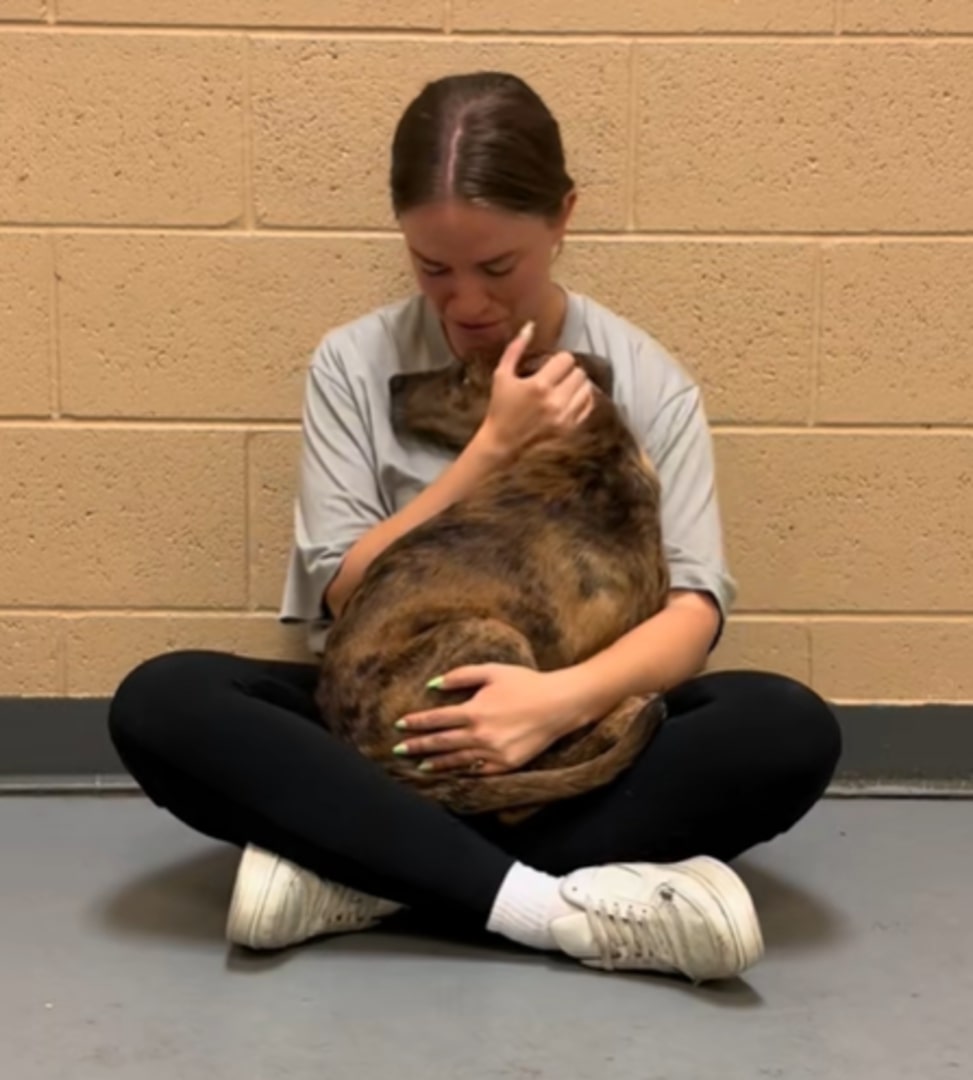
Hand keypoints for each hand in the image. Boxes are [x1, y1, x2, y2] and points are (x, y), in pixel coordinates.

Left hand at [392, 663, 588, 774]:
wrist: (559, 704)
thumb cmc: (526, 683)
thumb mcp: (492, 671)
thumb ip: (461, 676)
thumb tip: (433, 684)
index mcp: (475, 711)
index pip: (436, 719)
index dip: (416, 723)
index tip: (399, 725)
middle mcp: (481, 735)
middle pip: (441, 743)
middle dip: (417, 746)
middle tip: (399, 749)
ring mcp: (494, 753)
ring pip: (457, 761)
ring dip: (435, 763)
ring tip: (419, 765)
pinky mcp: (507, 765)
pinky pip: (478, 771)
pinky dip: (461, 772)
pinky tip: (451, 771)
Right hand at [478, 322, 594, 458]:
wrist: (502, 443)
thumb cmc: (499, 408)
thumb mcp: (502, 375)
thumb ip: (515, 348)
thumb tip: (530, 326)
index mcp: (538, 385)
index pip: (566, 359)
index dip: (559, 360)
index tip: (550, 366)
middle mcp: (554, 401)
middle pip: (579, 373)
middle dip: (569, 371)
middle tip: (558, 377)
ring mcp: (564, 417)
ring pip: (587, 389)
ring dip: (577, 385)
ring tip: (565, 388)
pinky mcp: (569, 429)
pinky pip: (588, 406)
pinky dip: (582, 400)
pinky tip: (570, 400)